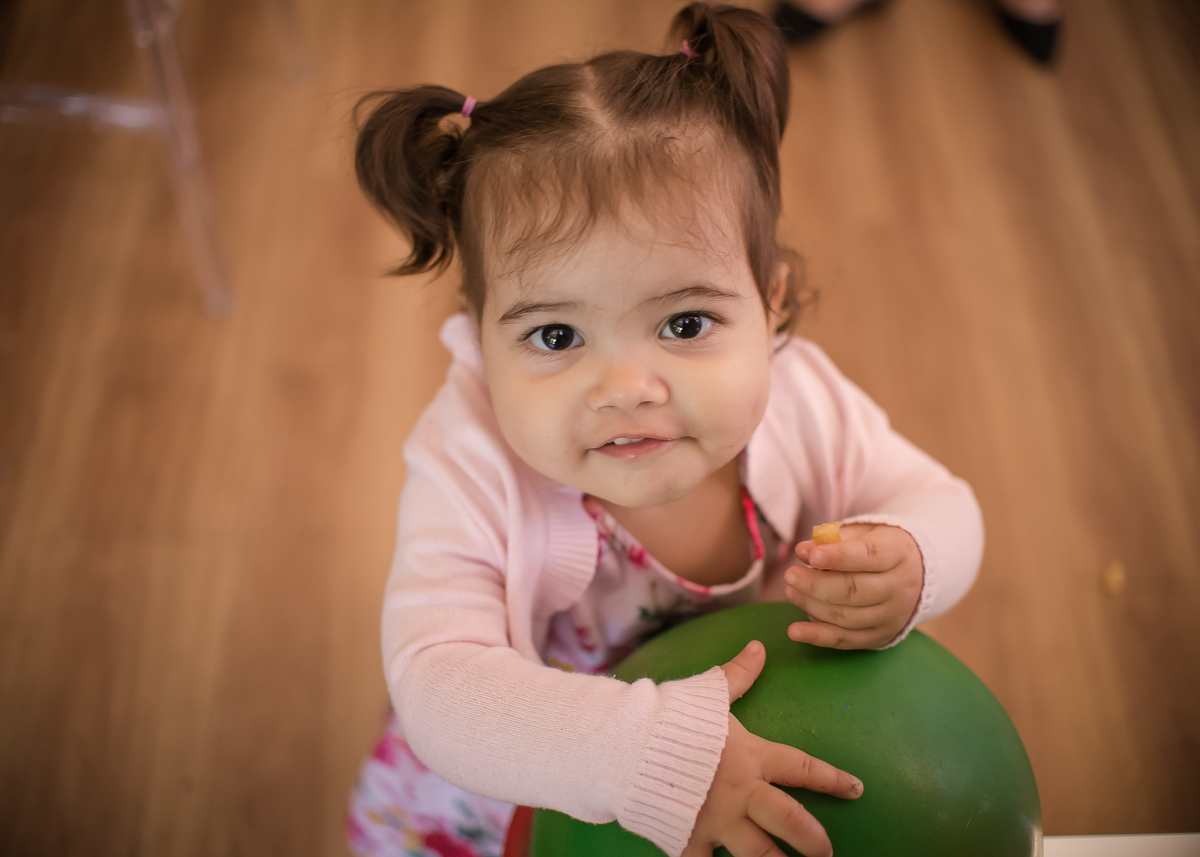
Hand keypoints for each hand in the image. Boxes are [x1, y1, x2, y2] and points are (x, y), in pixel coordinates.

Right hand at [683, 642, 862, 856]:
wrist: (628, 746)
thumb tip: (759, 647)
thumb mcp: (709, 693)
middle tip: (827, 852)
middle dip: (814, 841)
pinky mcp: (690, 841)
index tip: (856, 789)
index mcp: (752, 757)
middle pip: (792, 822)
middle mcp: (743, 794)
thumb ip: (738, 674)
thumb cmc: (670, 717)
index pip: (803, 769)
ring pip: (760, 855)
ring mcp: (718, 822)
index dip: (833, 779)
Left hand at [785, 523, 923, 649]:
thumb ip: (833, 539)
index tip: (812, 556)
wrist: (917, 575)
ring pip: (847, 616)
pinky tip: (795, 631)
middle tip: (790, 576)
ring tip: (790, 591)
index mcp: (898, 553)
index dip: (838, 557)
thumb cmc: (879, 548)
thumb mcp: (862, 533)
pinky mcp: (881, 636)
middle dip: (816, 584)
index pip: (868, 555)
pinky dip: (818, 636)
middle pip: (855, 590)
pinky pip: (847, 639)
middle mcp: (900, 587)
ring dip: (812, 605)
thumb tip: (803, 551)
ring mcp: (892, 615)